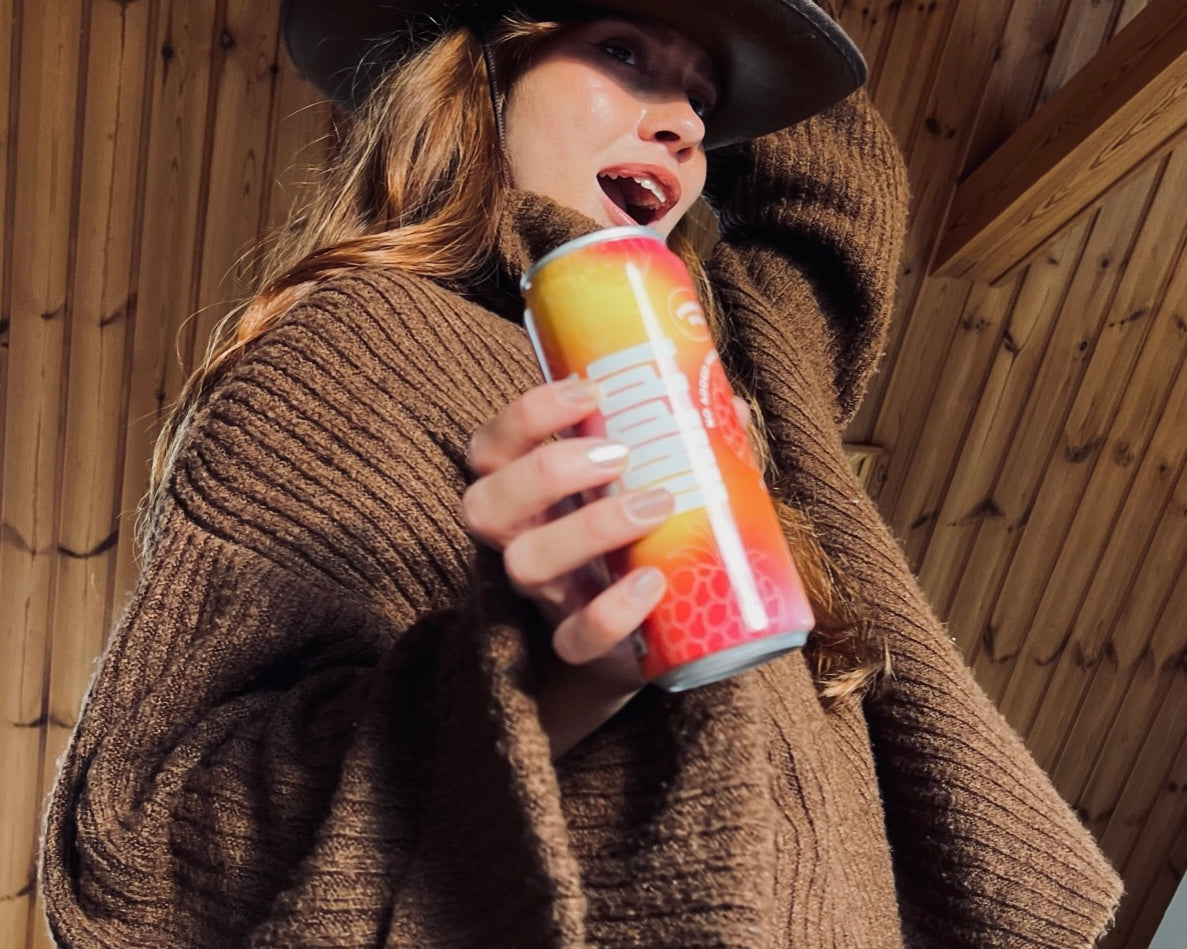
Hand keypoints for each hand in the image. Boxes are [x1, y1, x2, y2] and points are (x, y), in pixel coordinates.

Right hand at [463, 377, 675, 757]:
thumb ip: (675, 446)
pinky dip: (611, 612)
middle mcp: (519, 540)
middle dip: (548, 470)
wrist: (641, 637)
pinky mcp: (575, 644)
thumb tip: (735, 408)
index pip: (491, 447)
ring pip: (525, 563)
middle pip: (486, 503)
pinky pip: (574, 638)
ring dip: (588, 527)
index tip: (591, 390)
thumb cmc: (635, 538)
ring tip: (657, 504)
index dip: (527, 415)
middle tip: (620, 454)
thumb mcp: (638, 486)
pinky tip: (653, 580)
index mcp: (526, 492)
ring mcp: (543, 594)